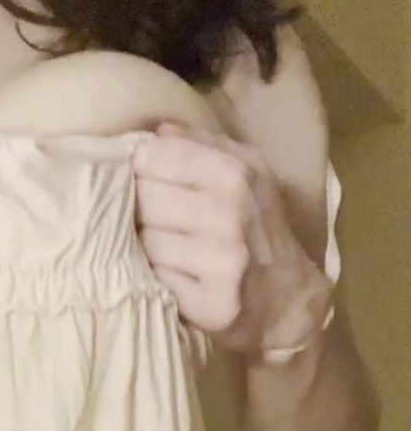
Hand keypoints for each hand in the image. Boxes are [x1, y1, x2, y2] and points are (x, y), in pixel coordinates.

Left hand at [134, 124, 333, 357]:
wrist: (288, 297)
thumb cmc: (257, 228)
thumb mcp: (246, 176)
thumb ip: (201, 147)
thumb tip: (159, 129)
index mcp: (235, 172)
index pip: (151, 156)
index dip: (141, 171)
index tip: (149, 182)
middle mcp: (231, 210)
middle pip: (143, 197)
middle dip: (142, 209)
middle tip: (162, 223)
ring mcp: (223, 258)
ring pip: (144, 238)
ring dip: (147, 245)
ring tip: (171, 250)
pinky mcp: (211, 301)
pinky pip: (153, 277)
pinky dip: (156, 276)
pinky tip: (176, 276)